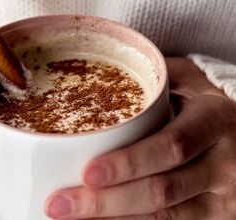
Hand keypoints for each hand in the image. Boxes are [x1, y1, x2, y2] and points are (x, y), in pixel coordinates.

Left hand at [45, 57, 235, 219]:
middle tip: (59, 204)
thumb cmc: (207, 105)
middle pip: (161, 190)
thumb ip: (158, 78)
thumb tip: (104, 71)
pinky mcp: (215, 217)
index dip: (129, 163)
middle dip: (106, 202)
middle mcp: (224, 165)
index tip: (87, 172)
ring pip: (163, 217)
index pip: (172, 146)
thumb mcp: (193, 83)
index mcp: (216, 122)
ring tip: (67, 217)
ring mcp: (222, 197)